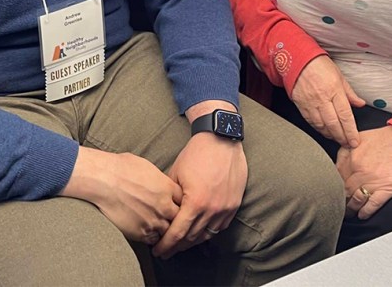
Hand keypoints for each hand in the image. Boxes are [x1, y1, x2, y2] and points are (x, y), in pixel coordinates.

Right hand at [60, 147, 181, 244]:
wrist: (104, 180)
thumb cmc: (121, 168)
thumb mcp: (147, 167)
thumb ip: (160, 180)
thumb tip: (161, 183)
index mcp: (168, 187)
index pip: (184, 200)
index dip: (180, 203)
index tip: (175, 204)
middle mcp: (165, 206)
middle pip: (180, 218)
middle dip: (176, 218)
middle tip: (170, 219)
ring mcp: (154, 220)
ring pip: (168, 232)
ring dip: (165, 230)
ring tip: (160, 229)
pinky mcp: (141, 232)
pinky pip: (153, 240)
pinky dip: (152, 237)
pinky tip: (147, 232)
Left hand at [155, 119, 245, 258]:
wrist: (221, 140)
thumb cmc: (196, 154)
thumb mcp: (175, 175)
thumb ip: (169, 197)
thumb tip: (159, 214)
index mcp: (195, 203)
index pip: (177, 233)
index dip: (166, 245)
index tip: (158, 252)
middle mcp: (212, 210)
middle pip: (191, 238)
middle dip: (177, 247)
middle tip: (166, 251)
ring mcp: (225, 209)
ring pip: (206, 236)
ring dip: (192, 242)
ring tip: (180, 244)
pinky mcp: (234, 206)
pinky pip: (219, 228)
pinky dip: (208, 233)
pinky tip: (198, 233)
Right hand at [289, 56, 364, 146]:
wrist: (298, 60)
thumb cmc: (319, 65)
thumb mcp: (339, 76)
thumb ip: (350, 93)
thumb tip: (360, 104)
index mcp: (334, 90)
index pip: (345, 116)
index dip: (351, 131)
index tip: (355, 141)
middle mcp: (322, 98)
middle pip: (334, 124)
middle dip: (342, 137)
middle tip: (348, 144)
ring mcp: (310, 103)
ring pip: (321, 125)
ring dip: (330, 135)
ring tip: (337, 139)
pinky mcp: (300, 105)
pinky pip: (311, 121)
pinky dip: (318, 129)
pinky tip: (324, 131)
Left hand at [336, 125, 391, 219]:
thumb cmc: (385, 139)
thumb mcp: (358, 139)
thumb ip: (345, 152)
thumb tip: (336, 163)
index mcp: (351, 159)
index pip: (336, 178)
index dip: (333, 187)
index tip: (332, 192)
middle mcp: (360, 171)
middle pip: (344, 191)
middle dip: (340, 200)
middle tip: (338, 206)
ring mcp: (373, 181)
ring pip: (356, 200)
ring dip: (351, 209)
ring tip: (349, 213)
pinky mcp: (386, 189)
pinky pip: (372, 205)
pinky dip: (366, 212)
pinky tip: (362, 215)